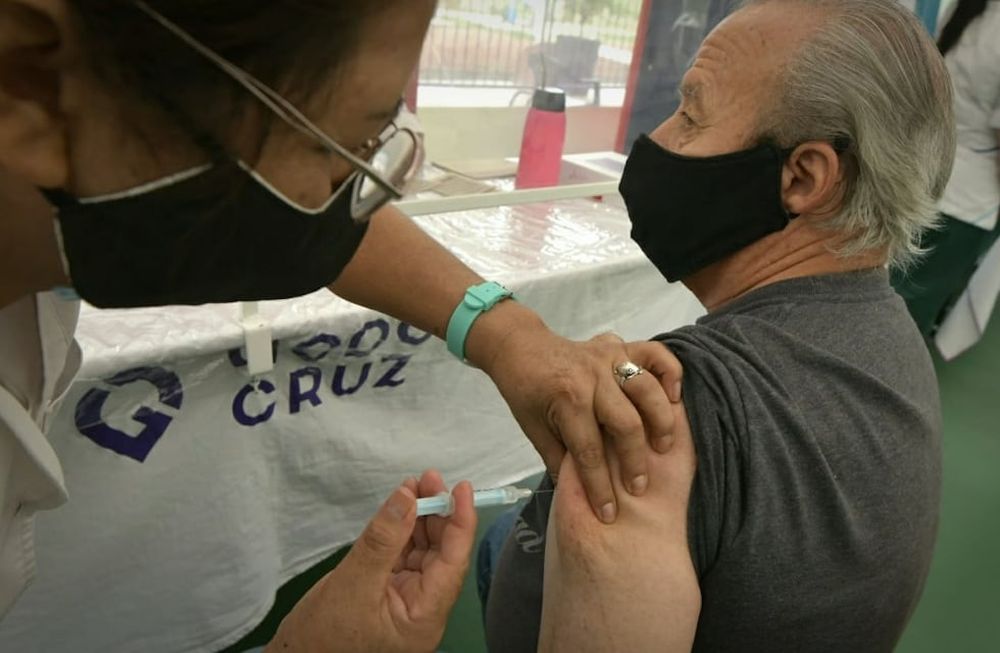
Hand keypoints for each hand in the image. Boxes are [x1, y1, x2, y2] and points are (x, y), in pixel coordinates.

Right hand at [266, 471, 475, 652]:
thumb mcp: (353, 584)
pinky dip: (403, 529)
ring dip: (420, 517)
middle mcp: (422, 610)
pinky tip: (402, 506)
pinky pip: (403, 554)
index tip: (461, 489)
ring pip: (423, 551)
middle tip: (429, 478)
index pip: (452, 563)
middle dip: (438, 513)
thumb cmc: (322, 636)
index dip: (460, 523)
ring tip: (415, 484)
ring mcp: (406, 600)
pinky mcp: (388, 591)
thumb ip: (383, 540)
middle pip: (441, 554)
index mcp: (424, 618)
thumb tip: (407, 497)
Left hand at [481, 322, 683, 523]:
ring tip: (662, 447)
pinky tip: (674, 397)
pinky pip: (654, 354)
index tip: (608, 514)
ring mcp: (608, 358)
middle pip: (626, 424)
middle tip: (639, 488)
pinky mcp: (619, 345)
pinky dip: (670, 372)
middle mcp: (591, 378)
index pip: (589, 452)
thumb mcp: (533, 431)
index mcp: (567, 401)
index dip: (599, 487)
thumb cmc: (526, 393)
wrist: (521, 349)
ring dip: (661, 421)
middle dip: (635, 462)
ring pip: (647, 389)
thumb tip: (582, 496)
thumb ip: (559, 460)